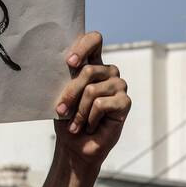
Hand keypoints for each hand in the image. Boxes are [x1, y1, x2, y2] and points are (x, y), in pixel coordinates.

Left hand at [53, 31, 129, 172]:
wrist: (74, 146)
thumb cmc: (67, 120)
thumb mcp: (62, 96)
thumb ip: (66, 79)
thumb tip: (65, 64)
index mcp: (92, 64)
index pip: (94, 40)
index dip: (83, 45)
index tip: (70, 62)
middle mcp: (108, 72)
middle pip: (88, 70)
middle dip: (70, 93)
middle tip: (60, 110)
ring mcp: (118, 85)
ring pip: (92, 90)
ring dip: (78, 111)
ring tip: (75, 124)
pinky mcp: (125, 102)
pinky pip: (101, 104)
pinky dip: (90, 118)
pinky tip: (91, 126)